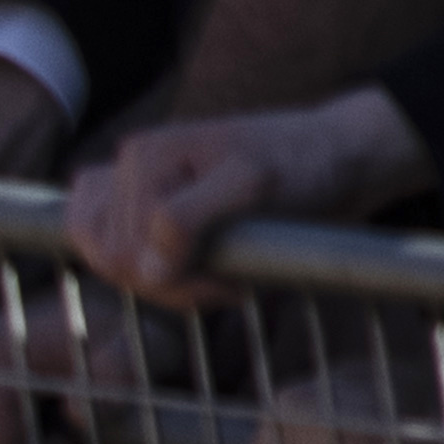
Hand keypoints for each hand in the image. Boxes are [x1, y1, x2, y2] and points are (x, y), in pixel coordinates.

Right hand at [66, 89, 418, 305]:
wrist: (334, 159)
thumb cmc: (303, 164)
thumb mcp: (252, 185)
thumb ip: (187, 221)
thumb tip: (142, 272)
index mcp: (142, 157)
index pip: (126, 250)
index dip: (179, 281)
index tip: (237, 285)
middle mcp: (126, 170)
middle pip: (112, 261)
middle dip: (172, 284)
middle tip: (231, 283)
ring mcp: (131, 190)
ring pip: (109, 263)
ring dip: (163, 284)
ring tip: (218, 277)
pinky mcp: (142, 208)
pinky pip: (110, 252)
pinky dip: (148, 273)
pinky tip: (190, 271)